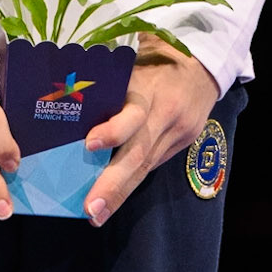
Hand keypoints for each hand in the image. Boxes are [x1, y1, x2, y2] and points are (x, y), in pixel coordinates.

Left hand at [81, 34, 219, 225]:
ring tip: (97, 215)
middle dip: (113, 183)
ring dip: (120, 194)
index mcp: (148, 87)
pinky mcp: (184, 142)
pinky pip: (154, 164)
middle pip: (140, 152)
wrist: (203, 62)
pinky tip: (113, 200)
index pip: (134, 113)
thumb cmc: (153, 57)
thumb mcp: (131, 62)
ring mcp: (178, 131)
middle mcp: (165, 113)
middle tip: (91, 208)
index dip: (114, 131)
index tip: (89, 143)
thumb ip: (108, 85)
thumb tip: (69, 108)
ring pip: (147, 166)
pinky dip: (131, 181)